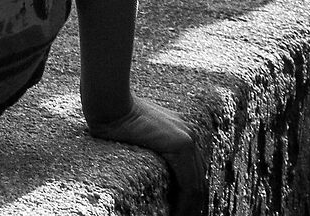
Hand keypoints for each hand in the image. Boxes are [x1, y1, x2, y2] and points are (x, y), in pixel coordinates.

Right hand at [88, 97, 206, 215]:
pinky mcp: (181, 145)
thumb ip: (149, 143)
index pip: (192, 170)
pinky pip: (189, 185)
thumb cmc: (112, 116)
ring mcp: (187, 138)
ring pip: (196, 185)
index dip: (189, 194)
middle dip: (193, 203)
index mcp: (179, 131)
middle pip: (198, 178)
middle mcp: (188, 134)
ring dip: (190, 207)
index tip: (179, 208)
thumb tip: (145, 156)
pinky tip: (176, 214)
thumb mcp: (135, 132)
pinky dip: (184, 204)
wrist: (110, 104)